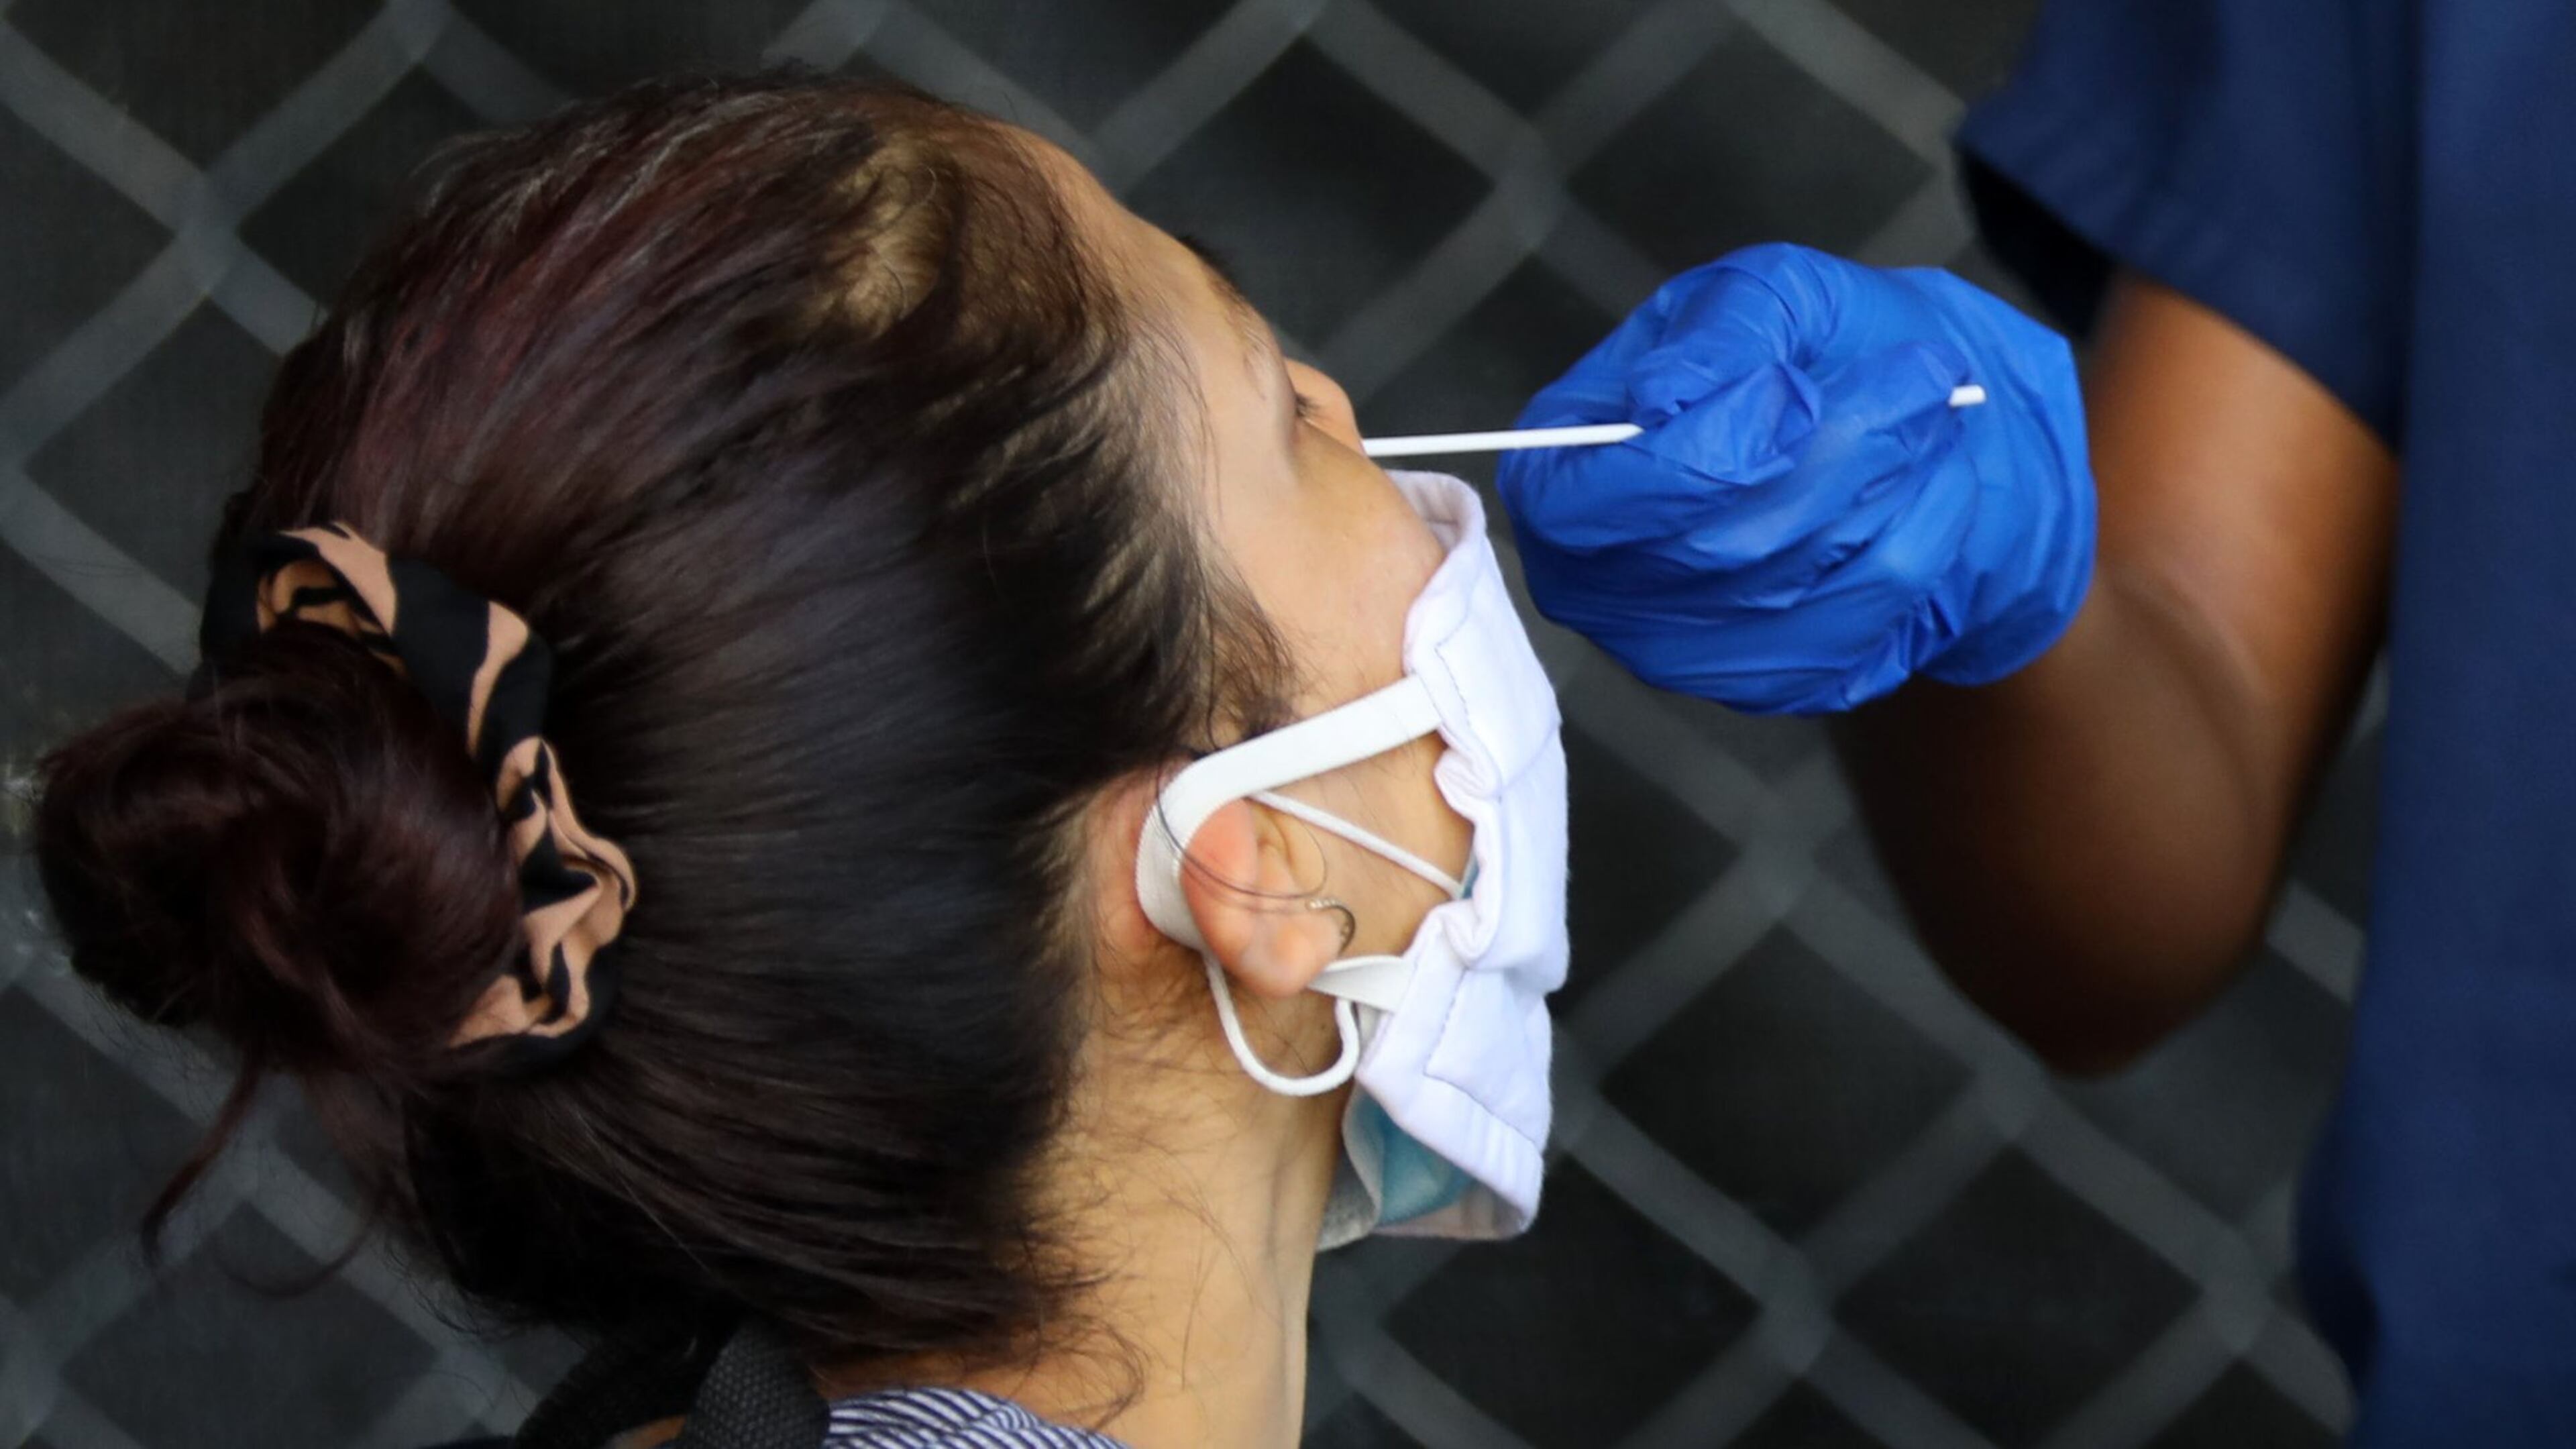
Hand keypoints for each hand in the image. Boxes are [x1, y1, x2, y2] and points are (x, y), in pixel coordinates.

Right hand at [1497, 243, 2095, 713]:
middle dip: (1831, 456)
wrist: (1892, 430)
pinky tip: (1925, 488)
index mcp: (1560, 475)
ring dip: (1889, 487)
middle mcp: (1595, 581)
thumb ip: (1720, 329)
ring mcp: (1676, 649)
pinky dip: (1916, 539)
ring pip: (1800, 586)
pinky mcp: (1765, 683)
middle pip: (1707, 550)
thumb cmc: (1803, 354)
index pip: (1580, 504)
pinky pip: (1858, 625)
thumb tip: (1664, 397)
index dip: (1688, 462)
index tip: (1793, 394)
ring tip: (1930, 415)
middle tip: (1922, 375)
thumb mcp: (1765, 293)